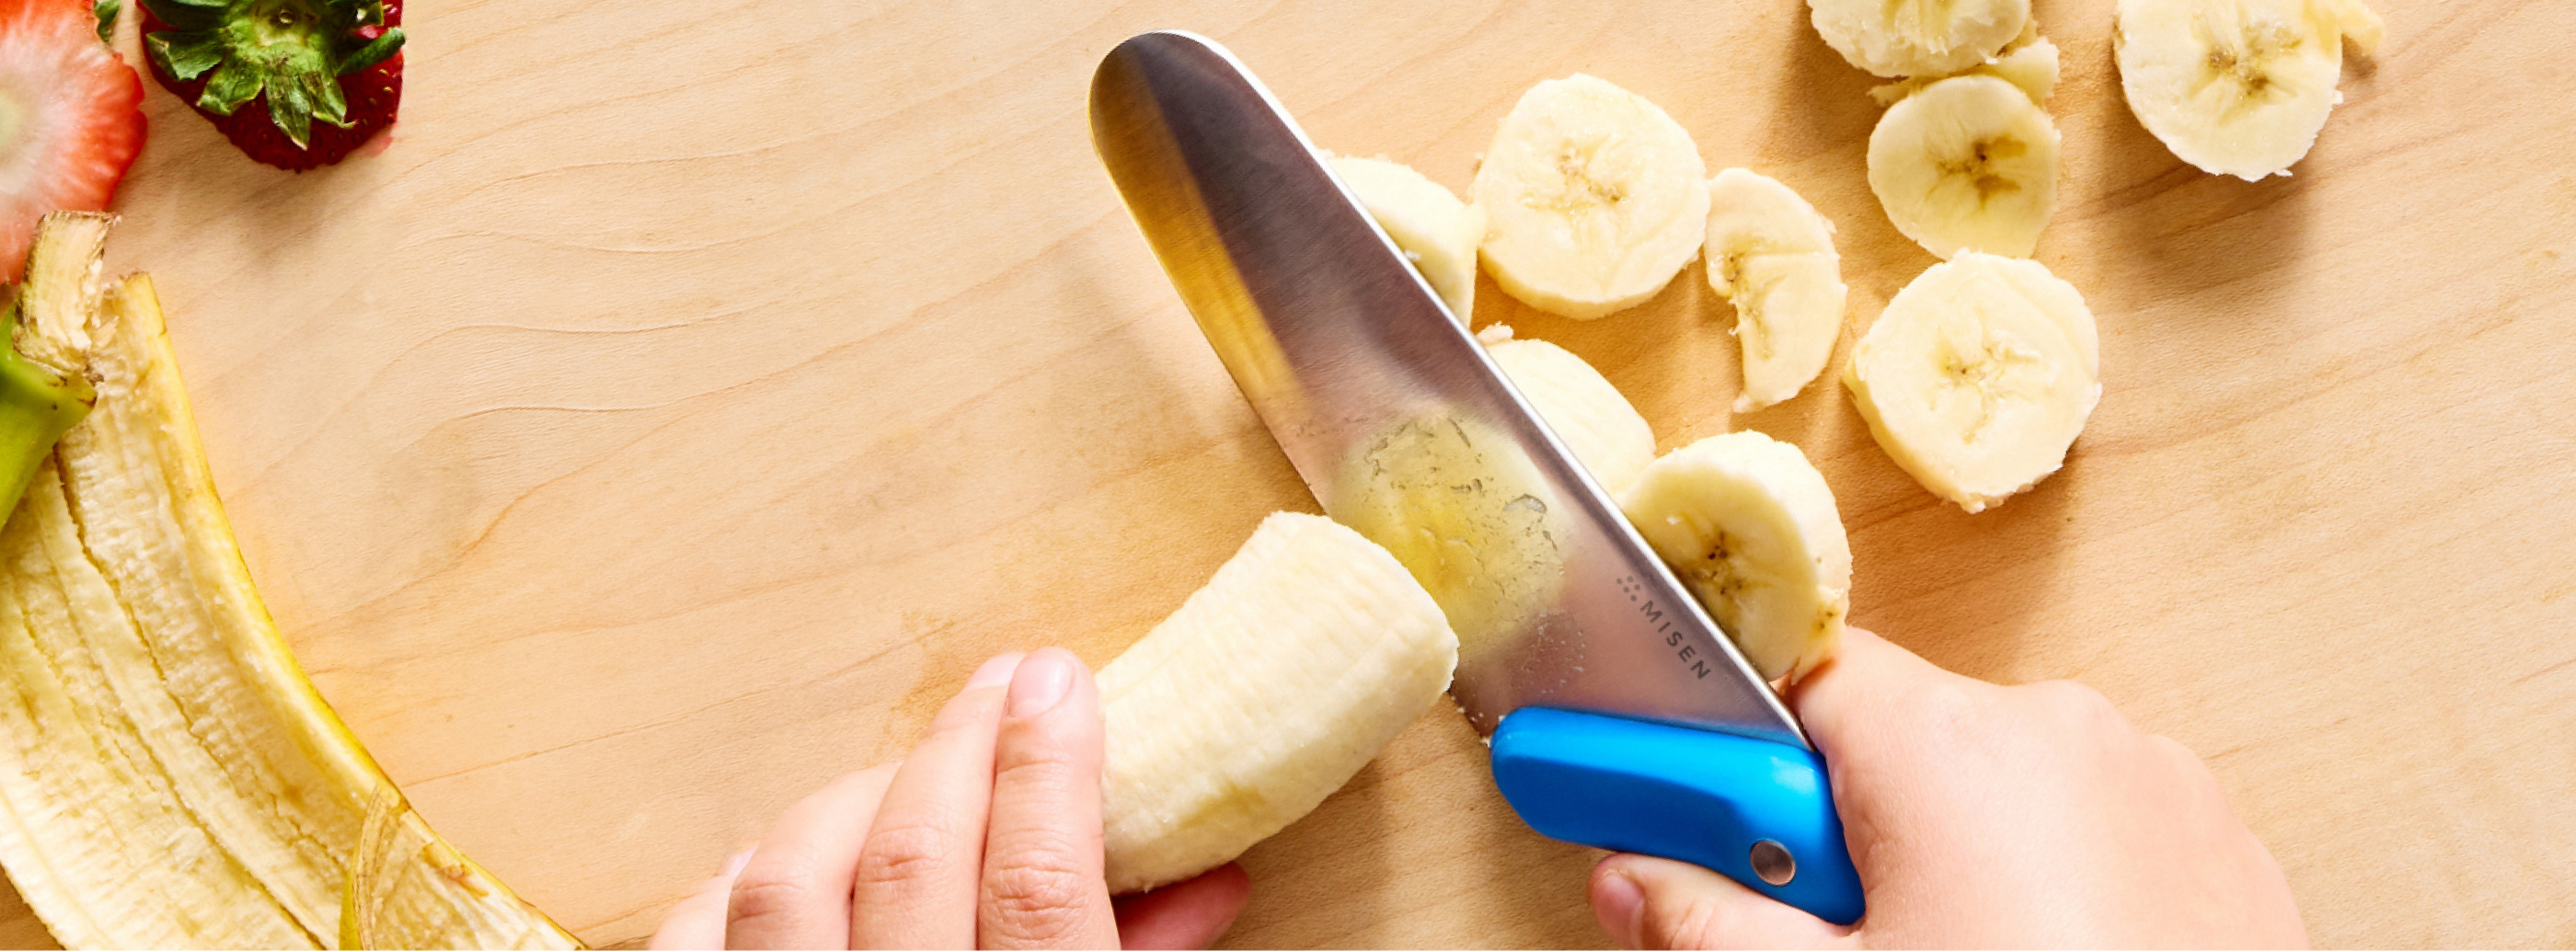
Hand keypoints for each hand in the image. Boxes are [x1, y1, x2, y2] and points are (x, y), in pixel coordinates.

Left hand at [648, 648, 1250, 950]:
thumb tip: (1202, 880)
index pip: (1038, 891)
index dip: (1052, 769)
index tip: (1062, 682)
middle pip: (911, 858)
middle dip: (960, 748)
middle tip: (1003, 687)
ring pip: (787, 883)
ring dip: (852, 800)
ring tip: (909, 772)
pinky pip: (687, 939)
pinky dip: (736, 881)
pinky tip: (786, 856)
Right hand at [1588, 629, 2306, 950]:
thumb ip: (1711, 926)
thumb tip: (1633, 879)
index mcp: (1952, 748)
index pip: (1796, 680)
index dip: (1736, 756)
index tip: (1695, 814)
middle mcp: (2061, 732)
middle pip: (1894, 740)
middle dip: (1843, 828)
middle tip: (1835, 931)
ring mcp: (2155, 782)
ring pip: (1996, 787)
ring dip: (1951, 854)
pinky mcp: (2218, 842)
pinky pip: (2092, 827)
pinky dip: (2050, 879)